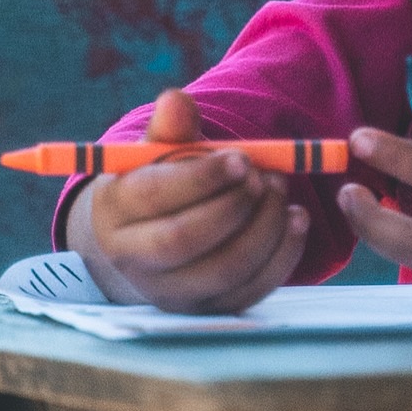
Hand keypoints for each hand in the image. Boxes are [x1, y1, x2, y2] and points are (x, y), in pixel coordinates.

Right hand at [65, 89, 309, 311]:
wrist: (152, 238)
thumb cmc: (161, 183)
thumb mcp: (159, 153)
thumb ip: (171, 128)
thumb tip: (176, 101)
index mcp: (116, 211)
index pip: (155, 197)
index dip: (203, 177)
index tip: (242, 158)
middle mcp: (136, 260)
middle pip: (184, 240)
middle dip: (234, 205)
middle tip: (265, 176)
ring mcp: (173, 293)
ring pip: (224, 269)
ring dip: (265, 227)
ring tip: (281, 190)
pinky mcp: (209, 310)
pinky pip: (251, 291)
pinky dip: (282, 255)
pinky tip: (295, 220)